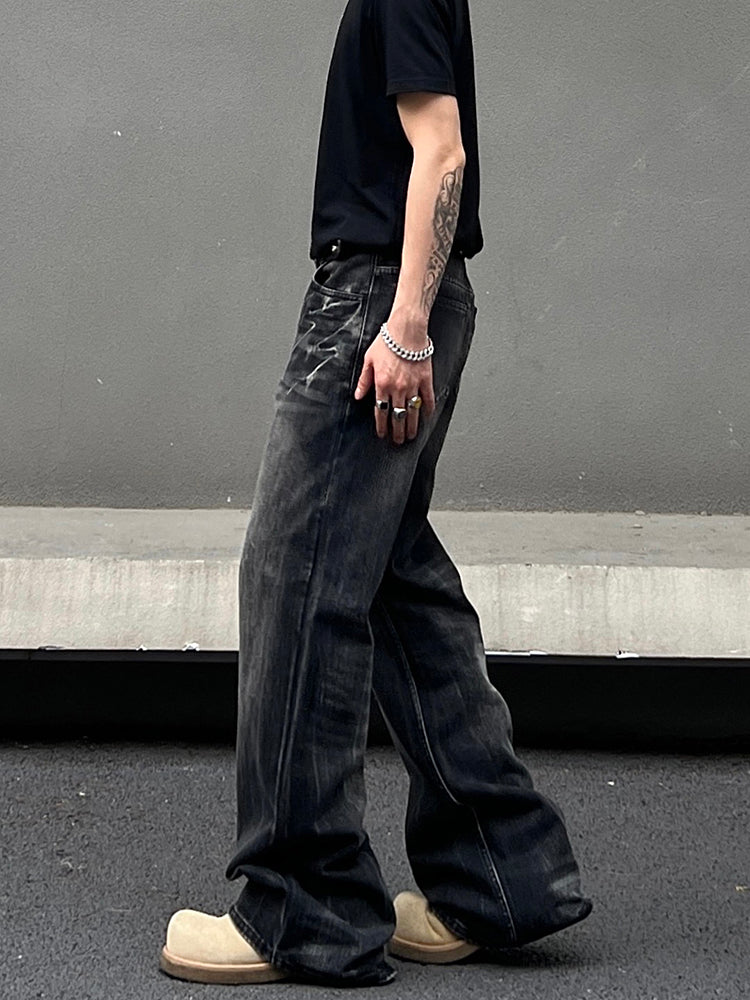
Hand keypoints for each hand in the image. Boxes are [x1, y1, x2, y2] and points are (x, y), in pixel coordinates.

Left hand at [354, 314, 435, 444]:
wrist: (406, 329)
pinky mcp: (426, 380)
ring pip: (412, 412)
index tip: (382, 434)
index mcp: (382, 385)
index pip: (381, 411)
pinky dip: (427, 410)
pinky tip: (426, 418)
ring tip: (410, 436)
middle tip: (397, 441)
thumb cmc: (387, 341)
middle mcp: (397, 388)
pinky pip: (428, 399)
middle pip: (397, 416)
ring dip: (411, 427)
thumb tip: (358, 395)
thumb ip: (364, 380)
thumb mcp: (369, 360)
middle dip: (397, 431)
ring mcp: (413, 385)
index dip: (381, 425)